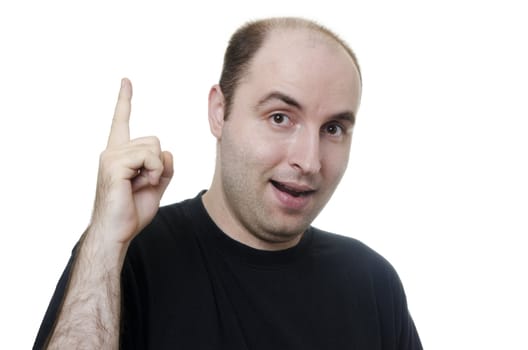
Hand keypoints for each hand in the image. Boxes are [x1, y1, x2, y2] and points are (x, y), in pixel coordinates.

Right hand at [90, 78, 173, 244]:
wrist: (117, 232)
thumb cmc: (132, 211)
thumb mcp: (156, 185)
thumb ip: (163, 167)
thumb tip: (166, 152)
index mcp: (119, 153)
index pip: (122, 121)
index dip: (124, 100)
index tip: (126, 81)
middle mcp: (112, 151)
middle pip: (154, 140)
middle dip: (159, 163)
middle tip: (146, 183)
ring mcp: (111, 157)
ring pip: (154, 147)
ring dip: (157, 169)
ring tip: (142, 185)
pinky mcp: (114, 165)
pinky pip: (149, 157)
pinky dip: (154, 172)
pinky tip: (142, 185)